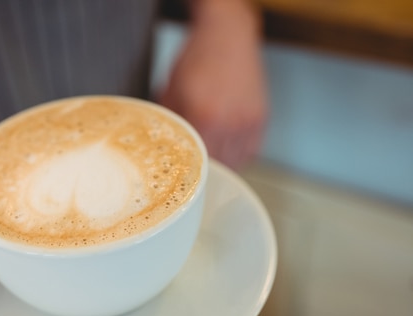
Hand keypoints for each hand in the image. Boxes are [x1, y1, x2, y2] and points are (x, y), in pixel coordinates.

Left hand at [160, 0, 267, 168]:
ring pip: (235, 162)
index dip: (187, 173)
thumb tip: (157, 146)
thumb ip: (168, 122)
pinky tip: (226, 152)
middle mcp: (229, 123)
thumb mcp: (170, 90)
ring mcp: (247, 122)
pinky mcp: (260, 119)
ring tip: (210, 163)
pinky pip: (250, 152)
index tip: (180, 177)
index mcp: (203, 118)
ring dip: (222, 166)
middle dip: (204, 171)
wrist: (226, 35)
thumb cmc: (197, 59)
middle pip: (216, 166)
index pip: (195, 161)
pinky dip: (238, 156)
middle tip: (193, 173)